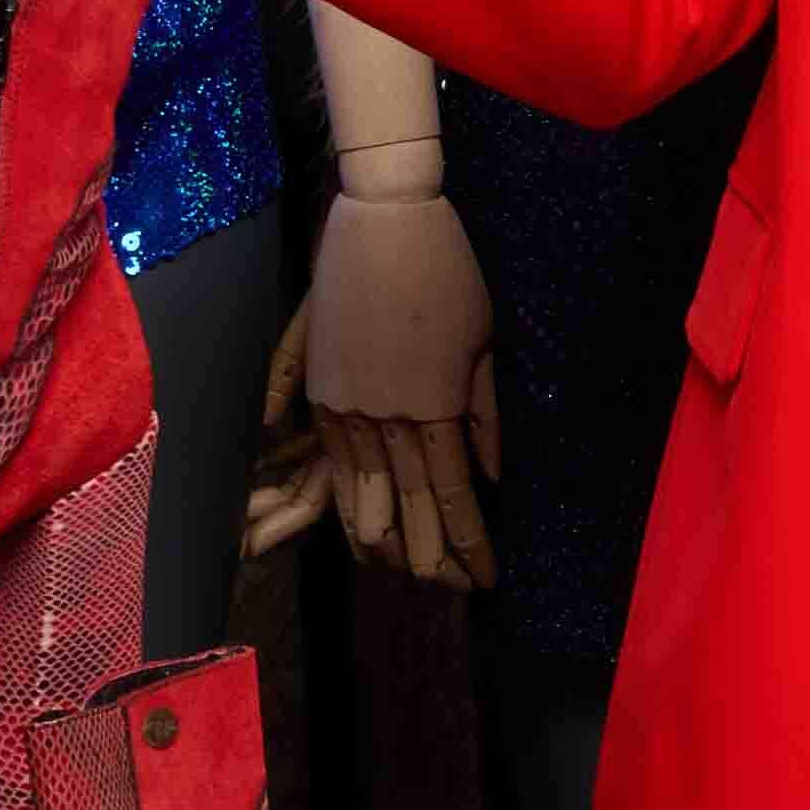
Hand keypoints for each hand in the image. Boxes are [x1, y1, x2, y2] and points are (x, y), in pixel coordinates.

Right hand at [296, 182, 498, 586]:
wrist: (384, 218)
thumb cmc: (448, 270)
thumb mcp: (484, 341)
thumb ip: (485, 414)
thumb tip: (490, 477)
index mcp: (435, 408)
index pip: (456, 496)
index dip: (470, 543)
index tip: (487, 580)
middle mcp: (386, 418)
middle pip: (407, 507)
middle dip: (429, 556)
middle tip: (447, 591)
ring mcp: (345, 406)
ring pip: (360, 493)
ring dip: (381, 538)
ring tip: (396, 571)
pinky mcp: (319, 389)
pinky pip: (329, 461)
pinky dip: (343, 500)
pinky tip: (352, 526)